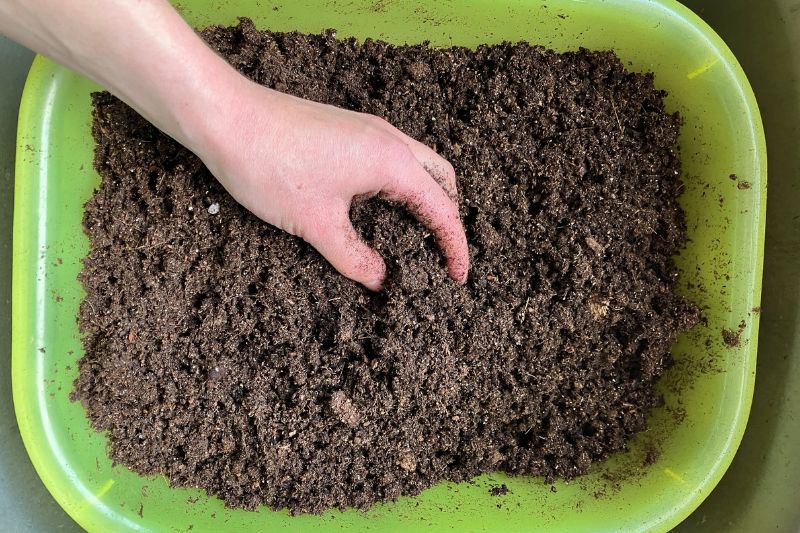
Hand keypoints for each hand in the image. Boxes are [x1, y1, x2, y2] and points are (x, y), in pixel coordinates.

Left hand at [194, 79, 469, 290]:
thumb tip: (381, 281)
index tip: (458, 276)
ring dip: (426, 197)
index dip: (454, 245)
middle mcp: (389, 140)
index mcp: (392, 162)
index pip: (442, 208)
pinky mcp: (347, 129)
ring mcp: (368, 130)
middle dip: (449, 216)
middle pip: (441, 178)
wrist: (226, 116)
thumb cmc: (271, 166)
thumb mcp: (316, 224)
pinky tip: (380, 206)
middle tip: (442, 251)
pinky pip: (392, 157)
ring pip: (417, 164)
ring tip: (418, 233)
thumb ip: (354, 257)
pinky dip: (401, 184)